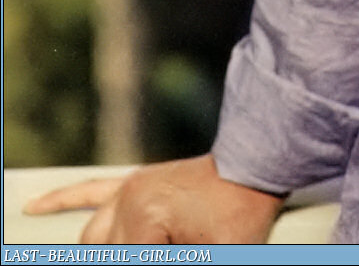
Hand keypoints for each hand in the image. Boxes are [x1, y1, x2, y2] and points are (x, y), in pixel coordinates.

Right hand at [23, 153, 284, 243]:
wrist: (258, 165)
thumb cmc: (242, 209)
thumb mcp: (219, 255)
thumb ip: (185, 260)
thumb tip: (156, 256)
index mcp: (145, 217)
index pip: (127, 259)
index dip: (154, 259)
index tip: (177, 252)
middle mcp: (130, 199)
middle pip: (107, 252)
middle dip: (128, 252)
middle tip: (167, 245)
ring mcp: (129, 190)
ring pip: (93, 238)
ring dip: (101, 251)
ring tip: (122, 247)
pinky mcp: (133, 184)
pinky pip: (88, 192)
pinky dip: (62, 200)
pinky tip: (37, 207)